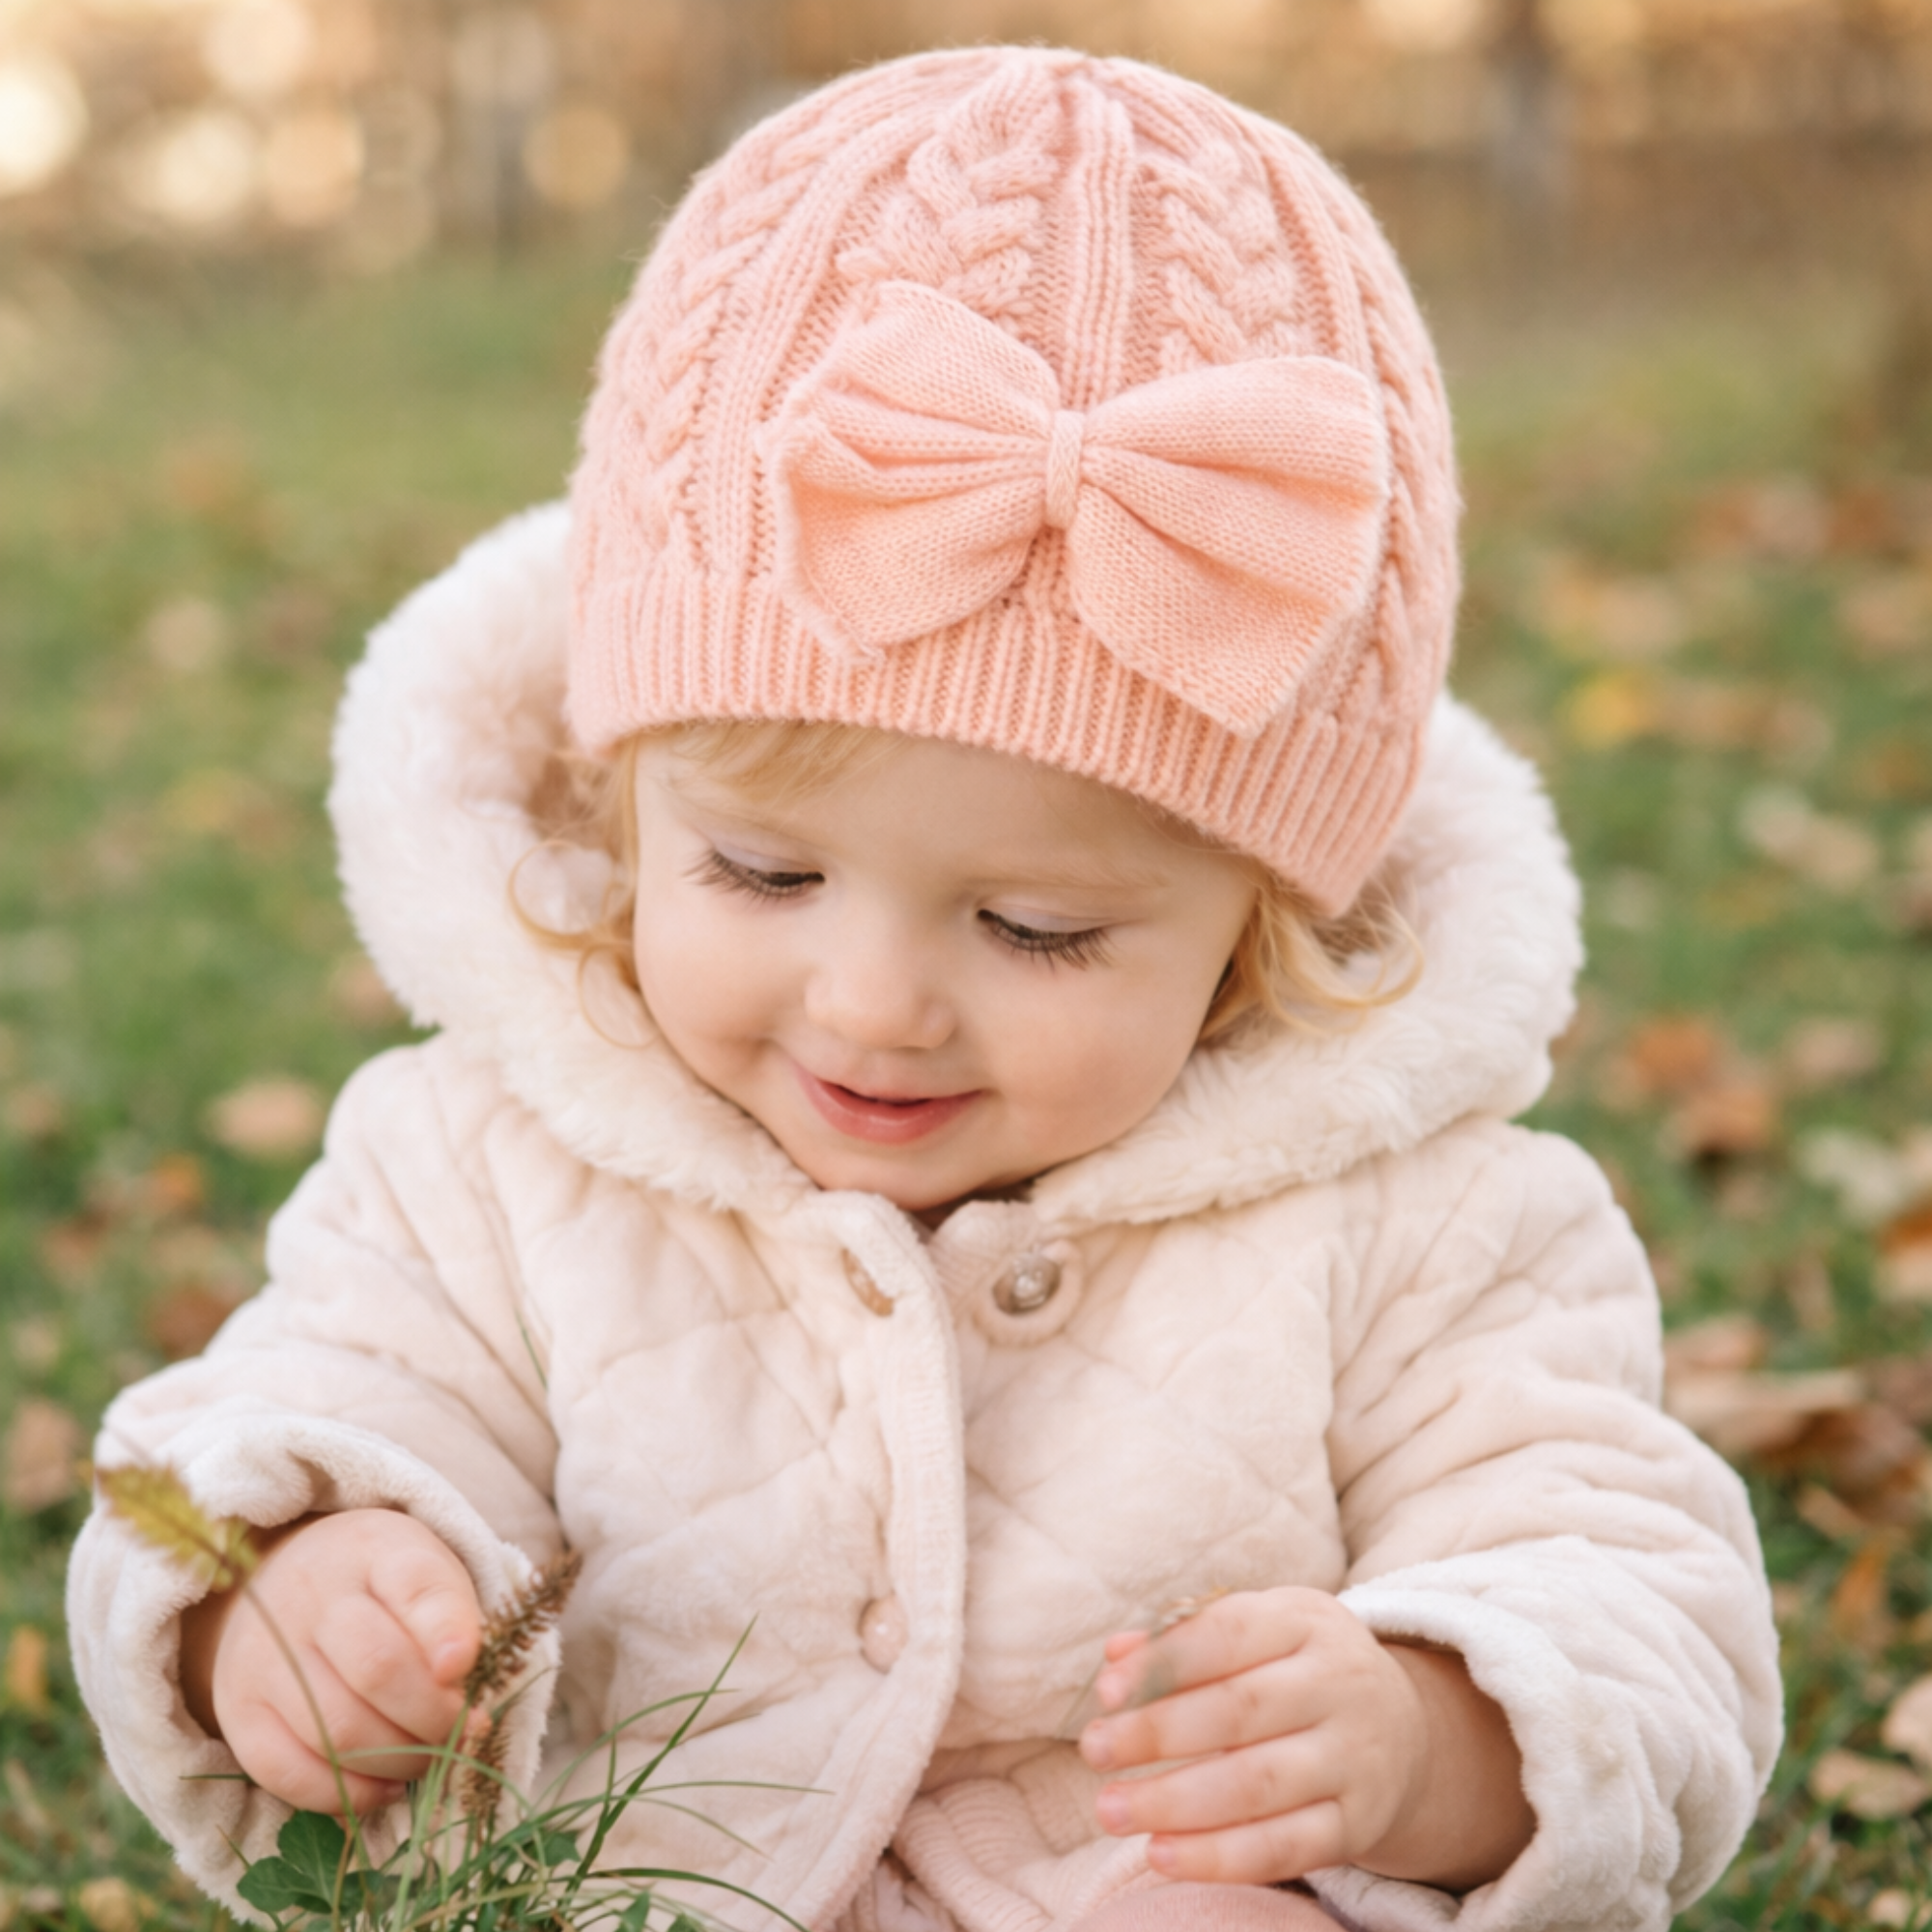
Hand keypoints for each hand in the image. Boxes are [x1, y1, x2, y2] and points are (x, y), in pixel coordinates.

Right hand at [181, 1509, 482, 1815]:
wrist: (287, 1583)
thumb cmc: (384, 1590)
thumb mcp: (430, 1576)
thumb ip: (456, 1629)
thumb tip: (469, 1710)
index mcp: (376, 1549)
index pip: (416, 1583)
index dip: (447, 1632)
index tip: (465, 1669)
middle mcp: (311, 1595)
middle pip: (378, 1667)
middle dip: (435, 1717)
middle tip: (463, 1733)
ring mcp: (265, 1653)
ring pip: (337, 1728)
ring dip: (398, 1760)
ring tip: (430, 1759)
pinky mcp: (238, 1710)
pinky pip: (287, 1772)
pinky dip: (345, 1793)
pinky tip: (384, 1786)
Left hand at [1076, 1588, 1531, 1891]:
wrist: (1405, 1729)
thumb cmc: (1296, 1667)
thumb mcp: (1256, 1630)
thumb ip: (1183, 1638)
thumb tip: (1115, 1655)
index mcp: (1305, 1621)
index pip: (1229, 1635)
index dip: (1164, 1663)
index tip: (1105, 1692)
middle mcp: (1337, 1684)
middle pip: (1240, 1710)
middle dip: (1157, 1734)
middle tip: (1092, 1751)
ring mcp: (1353, 1757)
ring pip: (1259, 1784)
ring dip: (1176, 1802)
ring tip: (1111, 1810)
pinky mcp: (1356, 1824)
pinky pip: (1286, 1847)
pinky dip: (1220, 1857)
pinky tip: (1161, 1855)